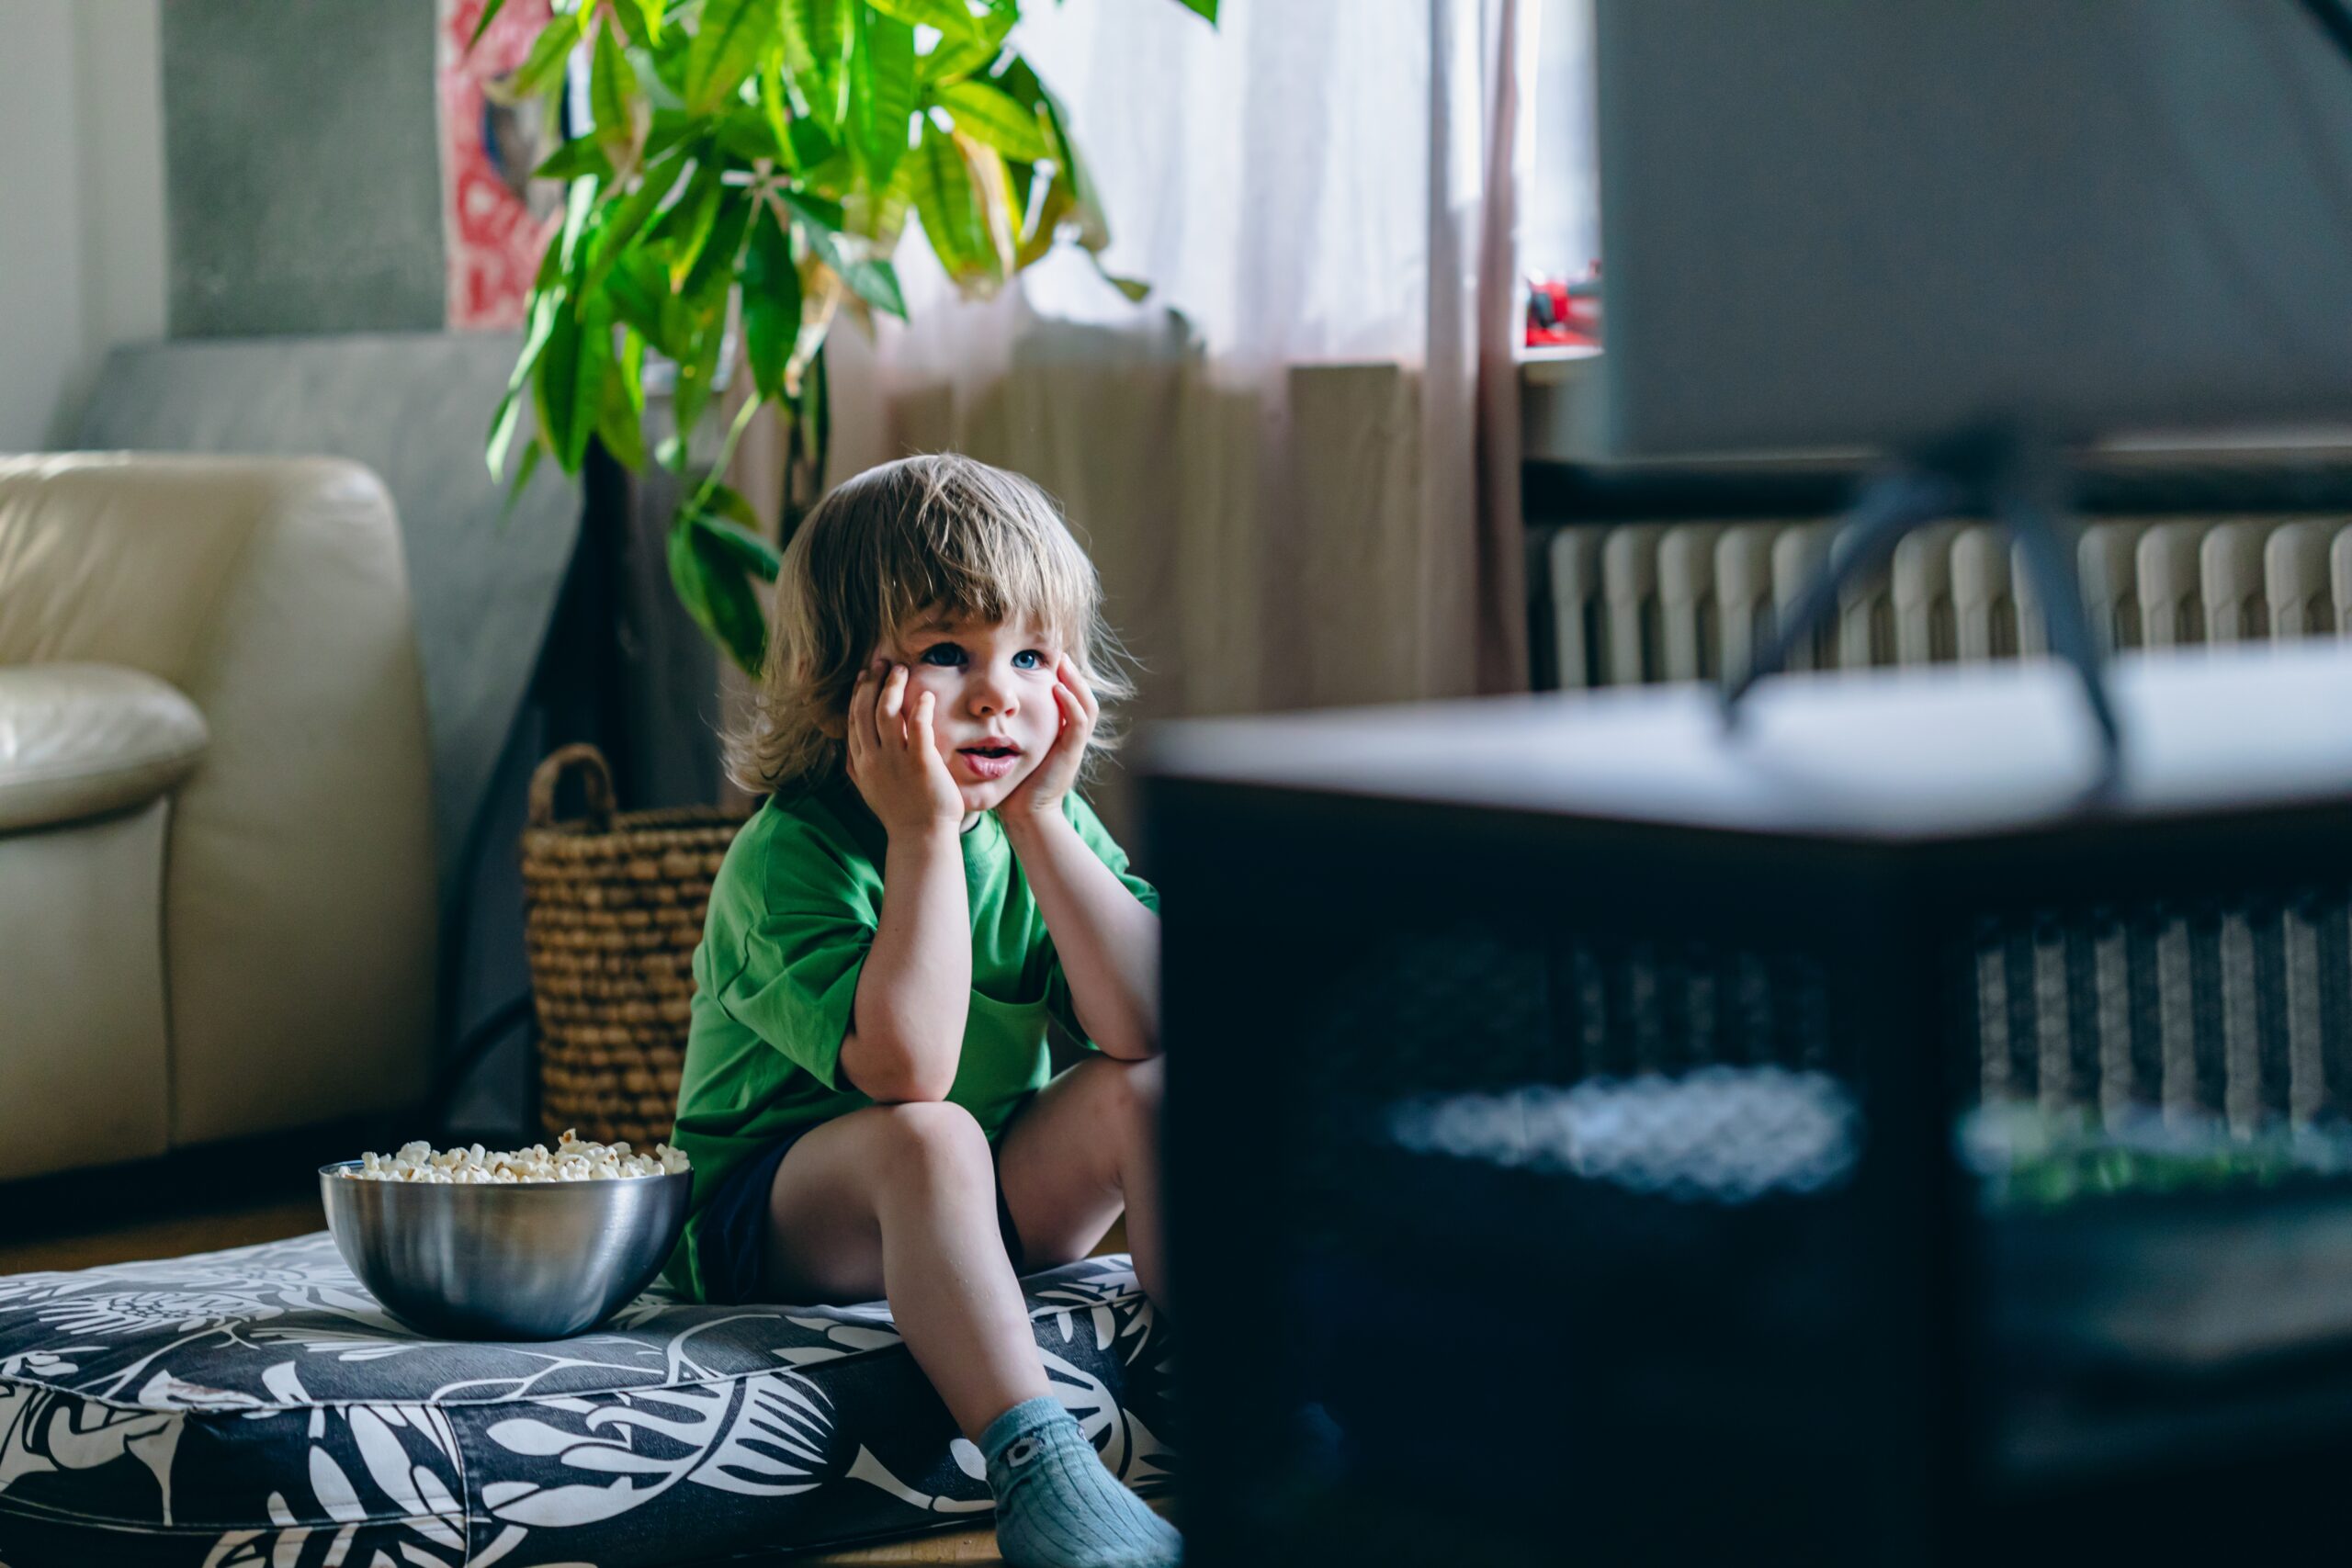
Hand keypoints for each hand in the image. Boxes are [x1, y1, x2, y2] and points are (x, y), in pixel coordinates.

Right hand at [844, 660, 964, 837]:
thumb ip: (858, 768)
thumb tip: (849, 750)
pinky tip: (925, 696)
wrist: (921, 838)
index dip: (857, 694)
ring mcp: (896, 761)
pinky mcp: (921, 763)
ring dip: (893, 686)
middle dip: (872, 682)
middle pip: (865, 710)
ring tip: (902, 669)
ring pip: (887, 712)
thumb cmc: (901, 813)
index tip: (865, 675)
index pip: (853, 720)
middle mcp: (873, 759)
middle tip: (883, 662)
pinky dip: (920, 708)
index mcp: (860, 763)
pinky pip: (918, 727)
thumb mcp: (869, 789)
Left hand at [1000, 656, 1096, 821]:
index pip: (1070, 700)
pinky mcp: (1071, 754)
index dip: (1064, 678)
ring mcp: (1073, 747)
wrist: (1025, 815)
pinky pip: (1078, 724)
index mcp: (1060, 736)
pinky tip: (1058, 689)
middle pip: (1083, 698)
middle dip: (1073, 674)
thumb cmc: (1013, 785)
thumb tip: (983, 710)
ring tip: (1062, 664)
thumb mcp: (1011, 750)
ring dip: (1076, 683)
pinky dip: (1072, 704)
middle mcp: (1070, 738)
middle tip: (1059, 654)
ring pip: (1087, 707)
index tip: (1048, 659)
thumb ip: (1006, 731)